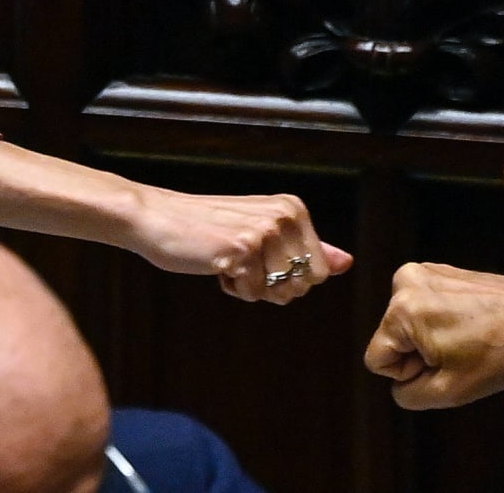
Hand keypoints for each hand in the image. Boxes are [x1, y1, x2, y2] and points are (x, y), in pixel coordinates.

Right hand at [127, 187, 353, 303]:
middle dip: (272, 286)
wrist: (158, 218)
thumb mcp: (262, 233)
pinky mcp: (242, 249)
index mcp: (293, 209)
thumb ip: (305, 248)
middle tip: (242, 260)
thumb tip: (345, 263)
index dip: (286, 277)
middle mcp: (285, 216)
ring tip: (227, 259)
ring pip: (279, 293)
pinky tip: (214, 263)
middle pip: (303, 286)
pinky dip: (232, 288)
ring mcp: (264, 232)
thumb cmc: (209, 228)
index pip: (318, 272)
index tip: (257, 255)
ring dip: (250, 287)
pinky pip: (252, 293)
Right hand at [364, 264, 503, 409]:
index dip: (407, 374)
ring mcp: (425, 270)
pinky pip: (425, 308)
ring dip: (432, 338)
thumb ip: (408, 395)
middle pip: (392, 338)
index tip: (442, 365)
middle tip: (458, 353)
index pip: (377, 359)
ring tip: (467, 339)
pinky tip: (470, 326)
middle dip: (419, 353)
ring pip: (408, 324)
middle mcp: (406, 281)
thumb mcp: (448, 392)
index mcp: (403, 308)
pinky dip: (443, 321)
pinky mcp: (443, 270)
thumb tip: (401, 384)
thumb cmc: (502, 351)